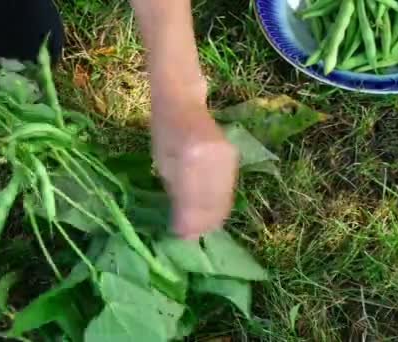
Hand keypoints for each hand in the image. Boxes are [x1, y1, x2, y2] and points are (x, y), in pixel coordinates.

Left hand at [151, 87, 238, 239]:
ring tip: (198, 227)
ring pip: (223, 200)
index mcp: (191, 159)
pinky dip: (219, 204)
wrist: (183, 101)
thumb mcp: (163, 164)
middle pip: (212, 205)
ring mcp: (228, 159)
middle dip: (201, 225)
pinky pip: (228, 190)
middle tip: (189, 236)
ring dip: (211, 217)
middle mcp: (214, 159)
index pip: (194, 203)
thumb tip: (183, 229)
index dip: (188, 225)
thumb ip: (176, 196)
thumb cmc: (164, 131)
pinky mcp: (234, 159)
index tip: (179, 237)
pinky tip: (209, 211)